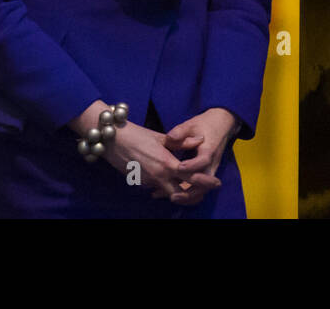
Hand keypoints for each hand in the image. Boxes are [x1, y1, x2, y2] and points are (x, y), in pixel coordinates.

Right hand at [100, 120, 221, 202]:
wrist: (113, 140)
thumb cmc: (138, 135)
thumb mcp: (162, 137)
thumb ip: (183, 142)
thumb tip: (200, 139)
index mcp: (167, 163)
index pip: (191, 178)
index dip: (205, 181)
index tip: (216, 182)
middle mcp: (159, 176)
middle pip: (183, 193)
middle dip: (195, 194)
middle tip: (206, 190)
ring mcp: (149, 182)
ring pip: (170, 192)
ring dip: (181, 191)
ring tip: (191, 185)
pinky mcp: (141, 183)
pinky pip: (158, 188)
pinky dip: (166, 187)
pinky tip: (171, 181)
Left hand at [162, 108, 237, 206]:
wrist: (223, 124)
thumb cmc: (205, 124)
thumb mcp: (192, 124)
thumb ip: (181, 131)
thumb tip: (170, 137)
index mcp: (209, 149)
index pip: (203, 160)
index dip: (192, 165)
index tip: (179, 167)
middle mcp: (212, 162)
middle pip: (205, 183)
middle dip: (190, 192)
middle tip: (173, 196)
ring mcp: (211, 169)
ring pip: (202, 188)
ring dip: (188, 196)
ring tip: (171, 198)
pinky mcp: (207, 173)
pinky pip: (199, 187)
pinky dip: (188, 192)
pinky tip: (173, 194)